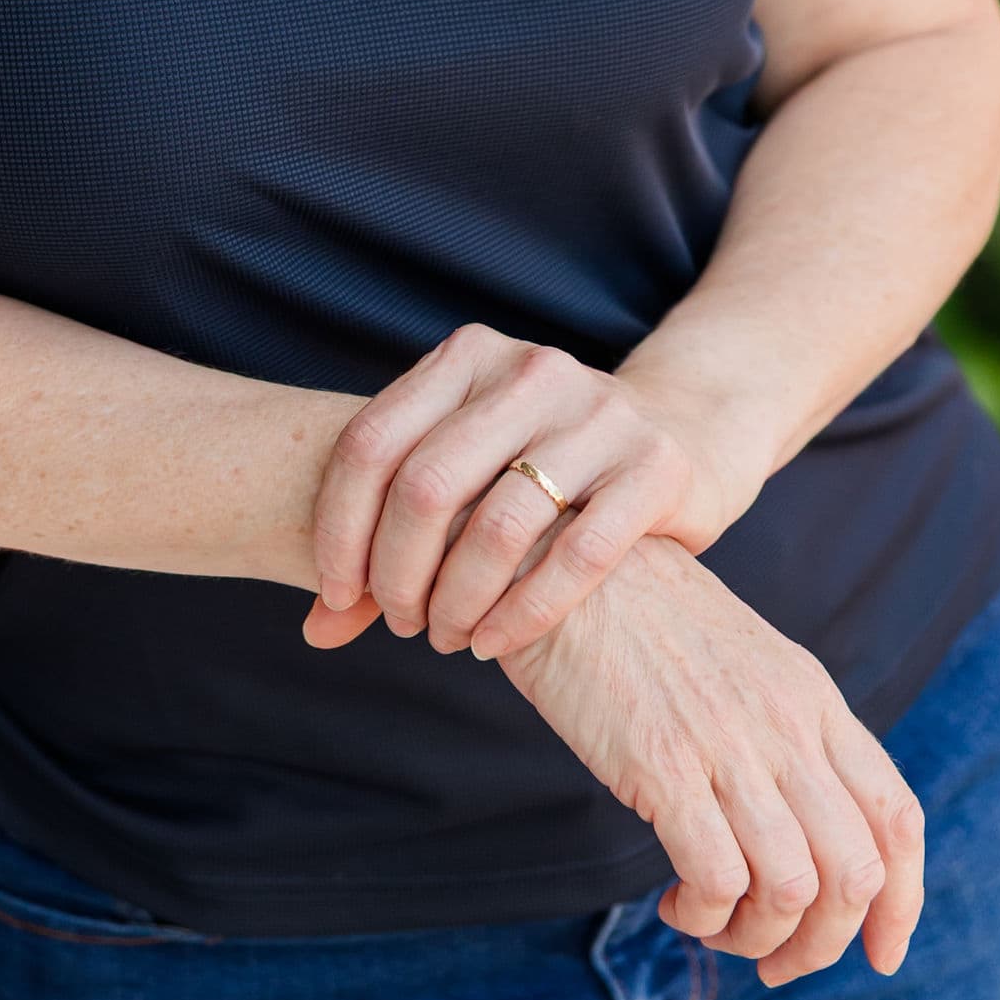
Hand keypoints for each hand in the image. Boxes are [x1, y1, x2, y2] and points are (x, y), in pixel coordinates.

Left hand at [302, 324, 739, 662]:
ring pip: (498, 526)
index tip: (334, 594)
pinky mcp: (655, 465)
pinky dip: (522, 614)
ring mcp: (598, 413)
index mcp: (468, 356)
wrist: (684, 430)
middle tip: (400, 622)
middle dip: (397, 575)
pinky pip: (577, 557)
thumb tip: (315, 630)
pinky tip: (494, 643)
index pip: (370, 442)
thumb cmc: (545, 464)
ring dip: (457, 602)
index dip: (338, 528)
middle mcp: (530, 371)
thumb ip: (388, 538)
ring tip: (446, 638)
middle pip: (425, 486)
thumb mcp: (468, 469)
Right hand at [498, 538, 924, 983]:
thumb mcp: (745, 663)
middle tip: (772, 960)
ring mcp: (729, 746)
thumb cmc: (643, 618)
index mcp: (814, 700)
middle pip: (856, 873)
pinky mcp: (663, 766)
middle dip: (823, 943)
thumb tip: (804, 832)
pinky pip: (717, 879)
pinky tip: (674, 903)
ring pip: (794, 889)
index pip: (898, 819)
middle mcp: (788, 726)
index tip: (880, 953)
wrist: (565, 562)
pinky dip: (705, 916)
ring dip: (757, 938)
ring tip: (711, 925)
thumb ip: (784, 733)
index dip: (903, 903)